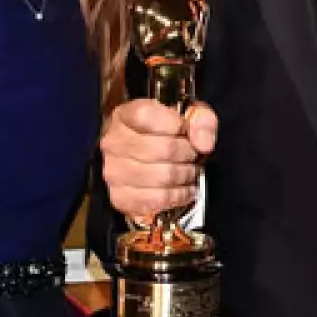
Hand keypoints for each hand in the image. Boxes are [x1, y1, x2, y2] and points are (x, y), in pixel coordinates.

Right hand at [100, 99, 216, 219]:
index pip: (146, 115)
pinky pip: (157, 200)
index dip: (174, 124)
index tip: (185, 131)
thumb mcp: (188, 117)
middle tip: (193, 156)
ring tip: (189, 173)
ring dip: (184, 177)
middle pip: (163, 149)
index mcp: (125, 115)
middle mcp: (113, 143)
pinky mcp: (120, 198)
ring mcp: (114, 172)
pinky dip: (177, 197)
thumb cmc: (166, 135)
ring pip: (163, 177)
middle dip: (187, 154)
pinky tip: (182, 190)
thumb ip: (201, 120)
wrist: (147, 161)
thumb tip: (203, 143)